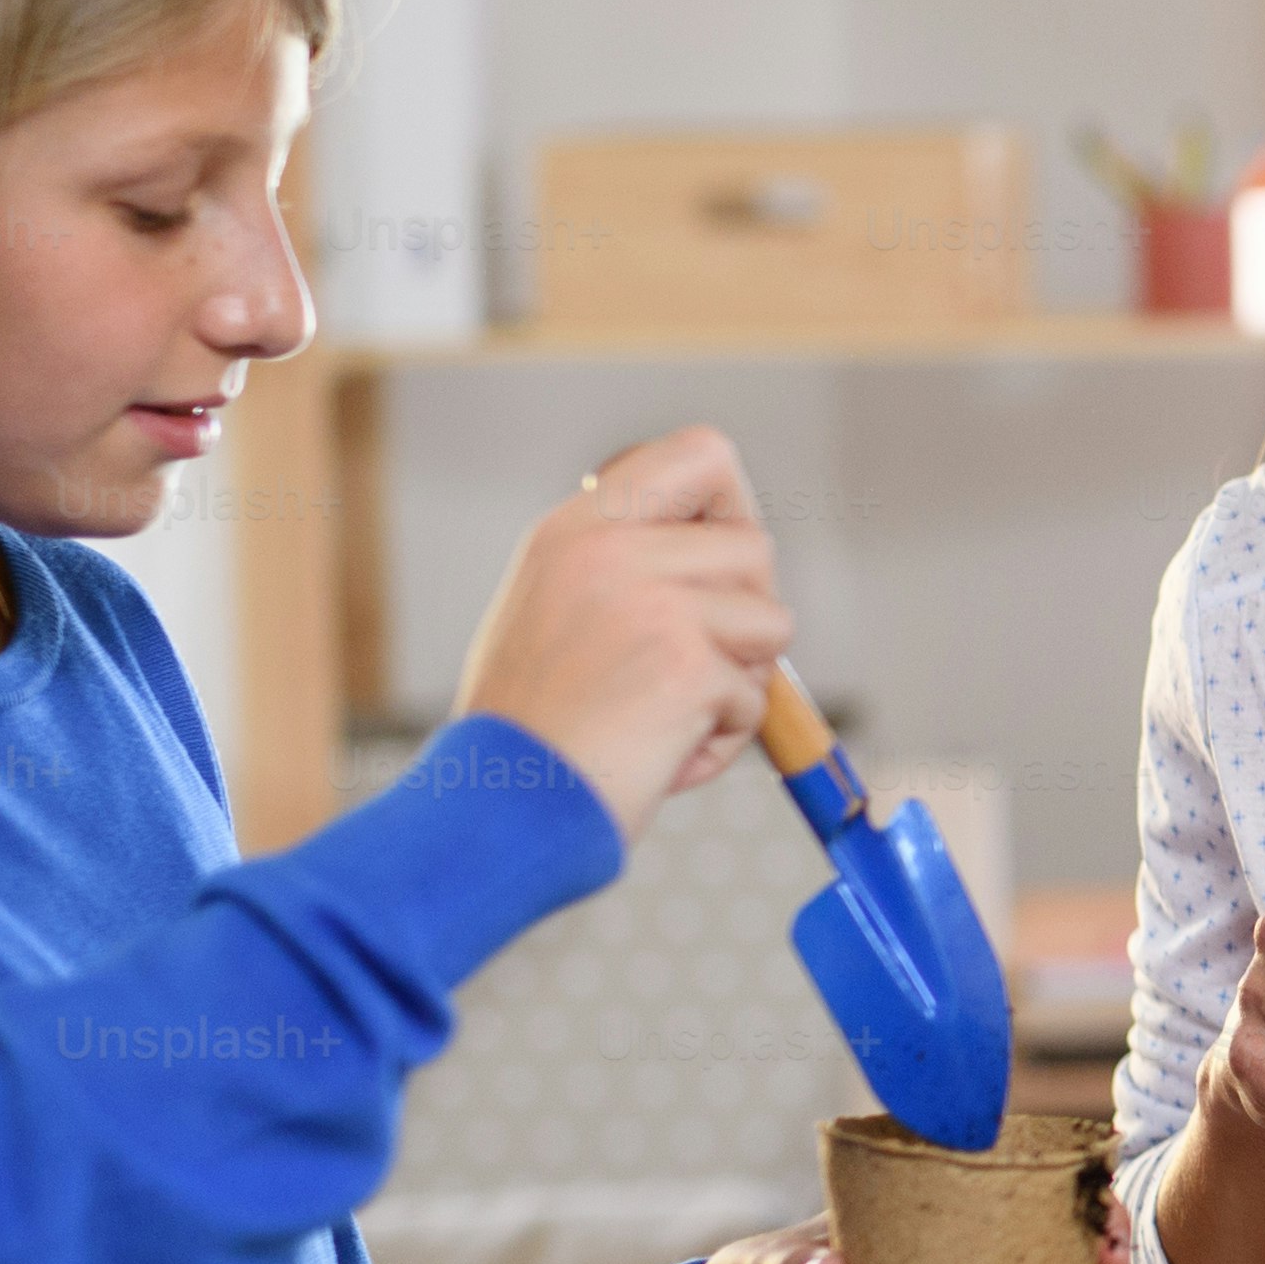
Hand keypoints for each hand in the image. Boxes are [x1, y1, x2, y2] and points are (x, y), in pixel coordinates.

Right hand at [450, 426, 791, 846]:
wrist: (493, 810)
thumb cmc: (528, 727)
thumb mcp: (550, 607)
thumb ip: (623, 565)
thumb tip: (725, 553)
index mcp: (576, 529)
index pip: (699, 453)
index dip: (733, 505)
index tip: (721, 560)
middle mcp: (610, 552)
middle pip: (754, 547)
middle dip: (745, 615)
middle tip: (691, 667)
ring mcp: (652, 606)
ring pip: (772, 622)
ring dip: (739, 681)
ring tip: (666, 716)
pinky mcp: (685, 668)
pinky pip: (755, 697)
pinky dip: (722, 738)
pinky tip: (659, 756)